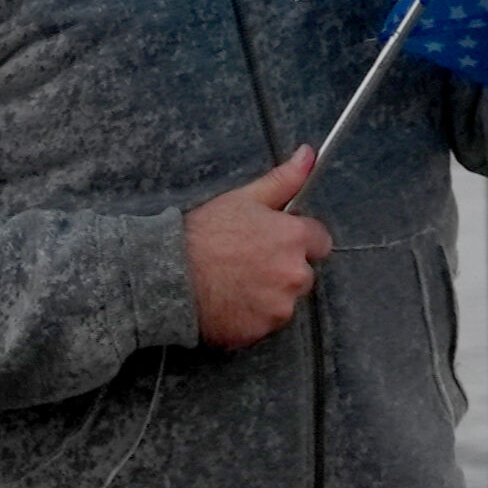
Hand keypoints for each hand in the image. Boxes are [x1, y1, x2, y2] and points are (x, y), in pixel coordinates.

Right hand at [185, 148, 332, 348]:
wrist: (167, 275)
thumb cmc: (203, 234)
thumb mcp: (243, 198)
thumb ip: (283, 180)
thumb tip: (309, 155)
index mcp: (294, 239)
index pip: (320, 241)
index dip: (298, 240)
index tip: (276, 242)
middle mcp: (294, 275)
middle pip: (303, 275)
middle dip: (283, 270)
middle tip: (247, 263)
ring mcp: (279, 308)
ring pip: (284, 302)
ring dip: (268, 296)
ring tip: (234, 283)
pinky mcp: (261, 332)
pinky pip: (263, 324)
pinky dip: (250, 317)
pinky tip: (228, 302)